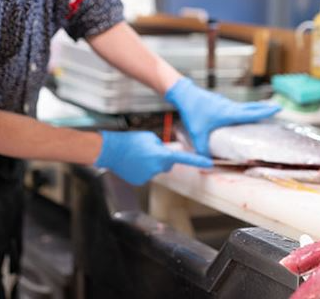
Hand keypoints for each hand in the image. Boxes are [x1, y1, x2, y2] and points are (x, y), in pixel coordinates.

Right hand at [95, 130, 212, 184]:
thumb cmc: (129, 141)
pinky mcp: (139, 181)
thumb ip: (161, 147)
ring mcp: (148, 176)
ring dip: (150, 164)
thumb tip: (164, 153)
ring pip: (155, 170)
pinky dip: (141, 170)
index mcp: (161, 155)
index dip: (198, 161)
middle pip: (167, 164)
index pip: (184, 158)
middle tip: (148, 150)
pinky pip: (146, 175)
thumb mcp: (150, 138)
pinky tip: (133, 164)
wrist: (111, 150)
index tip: (209, 164)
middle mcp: (157, 167)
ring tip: (137, 156)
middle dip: (162, 159)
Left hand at [165, 78, 280, 155]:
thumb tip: (207, 163)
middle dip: (264, 108)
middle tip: (277, 108)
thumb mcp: (197, 134)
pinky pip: (236, 106)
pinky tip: (241, 113)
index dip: (265, 112)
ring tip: (264, 110)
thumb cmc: (192, 112)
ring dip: (254, 108)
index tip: (278, 108)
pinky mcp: (220, 102)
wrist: (184, 93)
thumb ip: (202, 149)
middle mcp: (230, 107)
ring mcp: (225, 103)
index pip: (251, 113)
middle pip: (251, 107)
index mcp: (229, 114)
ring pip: (244, 106)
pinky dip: (243, 109)